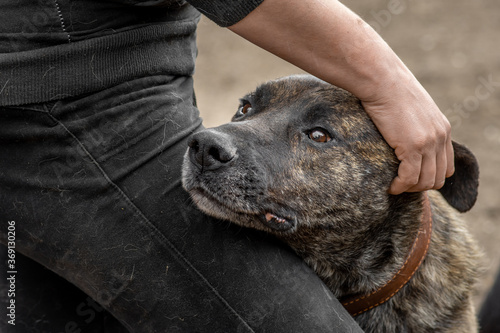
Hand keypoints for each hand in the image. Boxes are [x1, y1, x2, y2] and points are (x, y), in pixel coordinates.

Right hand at [229, 0, 454, 193]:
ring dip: (409, 188)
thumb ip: (414, 125)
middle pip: (438, 177)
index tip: (410, 178)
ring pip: (425, 181)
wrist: (381, 79)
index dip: (429, 176)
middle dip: (419, 186)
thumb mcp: (409, 108)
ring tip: (393, 185)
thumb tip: (400, 135)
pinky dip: (399, 186)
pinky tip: (389, 185)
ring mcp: (428, 142)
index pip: (446, 165)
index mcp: (442, 129)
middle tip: (399, 184)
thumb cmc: (388, 89)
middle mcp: (440, 137)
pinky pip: (409, 178)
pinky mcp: (413, 147)